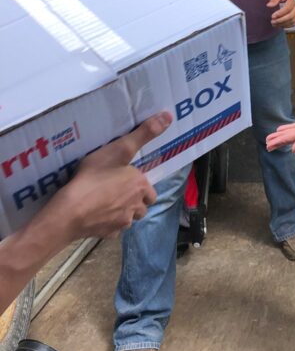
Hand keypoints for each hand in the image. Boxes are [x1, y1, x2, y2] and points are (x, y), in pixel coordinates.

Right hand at [54, 111, 172, 240]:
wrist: (69, 211)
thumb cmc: (93, 178)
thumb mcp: (119, 149)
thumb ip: (143, 134)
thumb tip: (168, 116)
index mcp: (141, 187)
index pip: (150, 190)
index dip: (140, 186)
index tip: (125, 180)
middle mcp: (137, 207)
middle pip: (142, 206)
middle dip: (135, 201)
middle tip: (117, 191)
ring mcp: (122, 223)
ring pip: (129, 218)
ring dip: (123, 212)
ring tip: (106, 202)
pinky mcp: (108, 234)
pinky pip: (113, 229)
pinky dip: (108, 223)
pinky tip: (96, 215)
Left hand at [267, 0, 294, 28]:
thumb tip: (269, 5)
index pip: (287, 8)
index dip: (280, 13)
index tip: (272, 16)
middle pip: (291, 16)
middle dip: (281, 21)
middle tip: (272, 22)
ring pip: (293, 21)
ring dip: (283, 24)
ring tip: (275, 24)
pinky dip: (288, 25)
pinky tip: (281, 25)